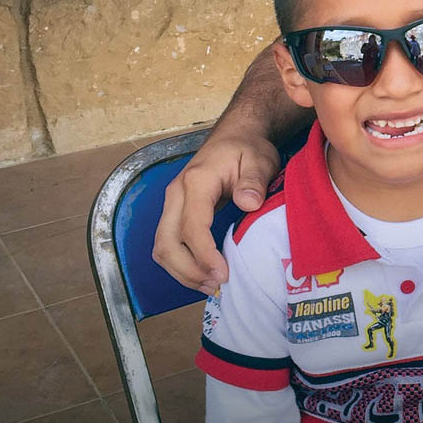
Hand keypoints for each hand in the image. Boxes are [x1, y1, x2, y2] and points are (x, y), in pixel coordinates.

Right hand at [152, 129, 280, 292]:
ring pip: (162, 247)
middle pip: (167, 242)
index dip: (204, 255)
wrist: (236, 136)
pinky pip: (168, 244)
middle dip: (189, 270)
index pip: (192, 226)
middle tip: (217, 285)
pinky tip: (202, 275)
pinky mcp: (175, 212)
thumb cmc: (248, 149)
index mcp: (196, 182)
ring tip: (210, 286)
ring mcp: (173, 204)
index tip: (223, 274)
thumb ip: (254, 181)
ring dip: (182, 271)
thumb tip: (248, 202)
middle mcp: (177, 194)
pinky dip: (181, 264)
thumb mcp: (260, 160)